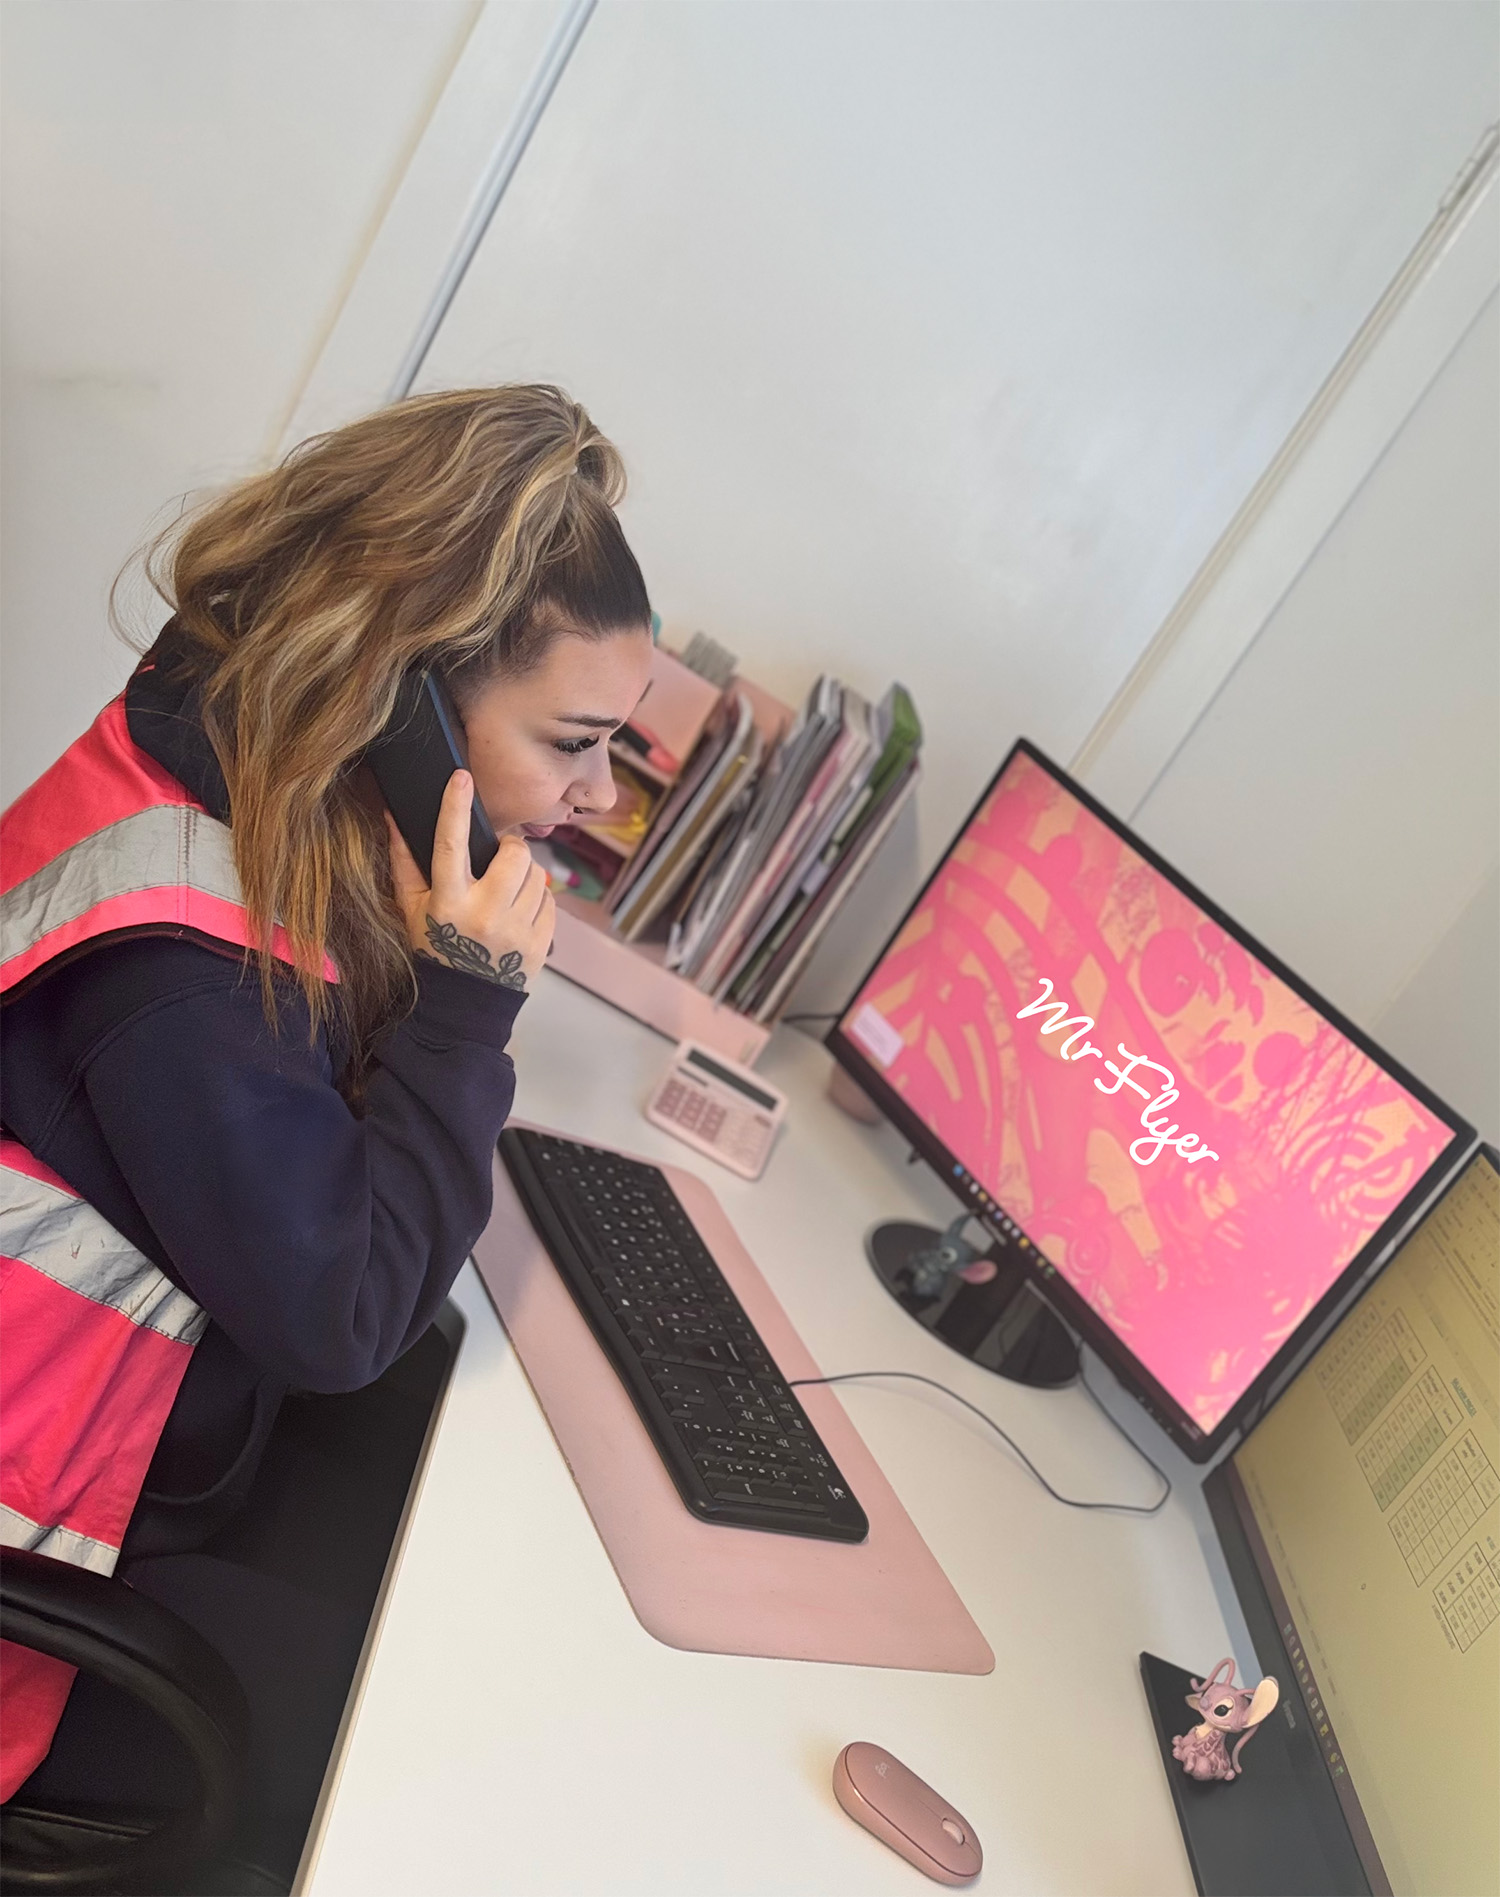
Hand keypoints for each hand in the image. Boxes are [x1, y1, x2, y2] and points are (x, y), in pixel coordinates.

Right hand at [387, 771, 553, 991]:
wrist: (464, 1002)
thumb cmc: (435, 947)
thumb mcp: (413, 908)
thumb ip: (405, 862)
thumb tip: (394, 817)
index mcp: (448, 902)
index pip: (450, 845)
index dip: (455, 808)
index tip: (461, 778)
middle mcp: (483, 914)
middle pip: (514, 854)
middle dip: (510, 848)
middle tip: (498, 859)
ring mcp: (516, 931)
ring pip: (535, 875)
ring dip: (523, 875)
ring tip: (505, 891)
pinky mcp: (540, 943)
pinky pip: (549, 899)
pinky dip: (536, 899)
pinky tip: (518, 912)